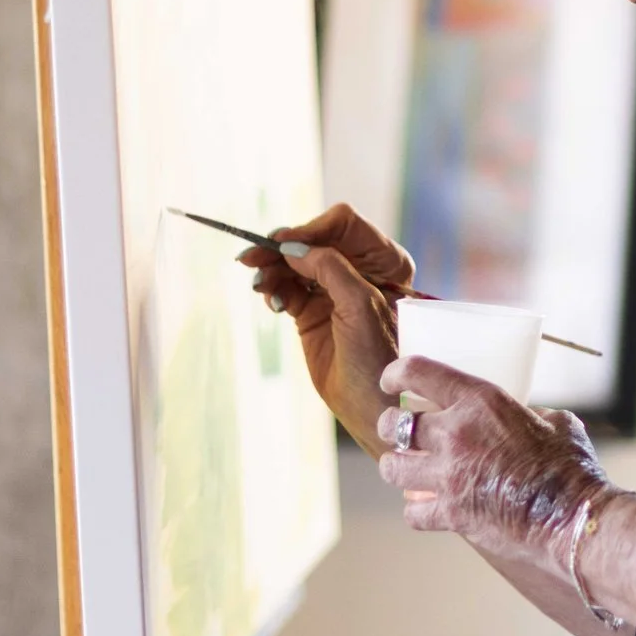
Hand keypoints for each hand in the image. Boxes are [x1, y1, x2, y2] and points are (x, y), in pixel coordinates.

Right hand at [238, 203, 407, 452]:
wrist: (374, 409)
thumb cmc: (381, 358)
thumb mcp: (360, 305)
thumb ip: (330, 269)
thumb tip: (292, 247)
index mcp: (384, 261)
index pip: (343, 225)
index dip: (310, 230)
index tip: (281, 243)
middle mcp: (360, 271)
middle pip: (313, 242)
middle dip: (282, 249)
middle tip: (251, 259)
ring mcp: (333, 291)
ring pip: (295, 265)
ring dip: (272, 270)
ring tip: (259, 286)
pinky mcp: (313, 313)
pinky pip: (286, 289)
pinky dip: (273, 289)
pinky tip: (270, 300)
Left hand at [373, 355, 616, 569]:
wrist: (573, 517)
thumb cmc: (571, 466)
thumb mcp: (556, 422)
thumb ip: (532, 414)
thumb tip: (530, 419)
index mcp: (480, 401)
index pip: (418, 373)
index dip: (396, 373)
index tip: (391, 381)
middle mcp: (455, 434)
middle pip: (394, 425)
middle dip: (390, 426)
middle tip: (398, 432)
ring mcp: (449, 476)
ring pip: (392, 468)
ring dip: (396, 467)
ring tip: (406, 468)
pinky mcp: (450, 513)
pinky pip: (412, 512)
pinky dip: (416, 510)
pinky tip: (426, 507)